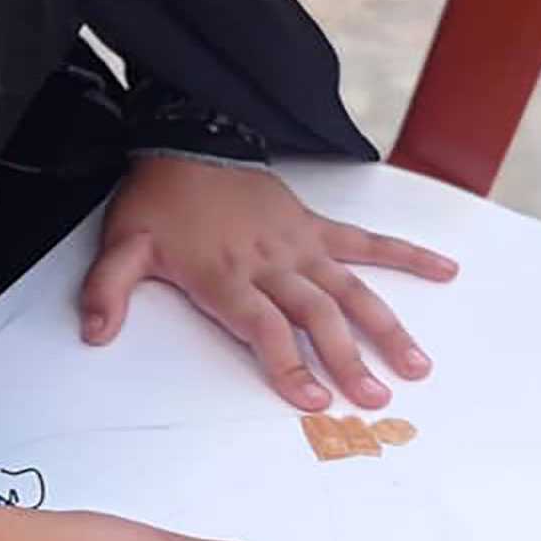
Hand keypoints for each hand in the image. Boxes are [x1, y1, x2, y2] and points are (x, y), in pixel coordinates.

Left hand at [82, 156, 457, 410]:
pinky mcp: (315, 226)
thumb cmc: (157, 202)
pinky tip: (445, 271)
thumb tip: (94, 334)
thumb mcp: (122, 246)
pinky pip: (366, 241)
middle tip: (376, 400)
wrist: (186, 141)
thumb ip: (107, 291)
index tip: (313, 398)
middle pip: (316, 316)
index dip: (288, 362)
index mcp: (225, 276)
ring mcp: (299, 244)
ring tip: (417, 365)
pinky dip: (407, 255)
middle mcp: (270, 263)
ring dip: (387, 326)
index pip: (264, 326)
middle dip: (348, 359)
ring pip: (350, 289)